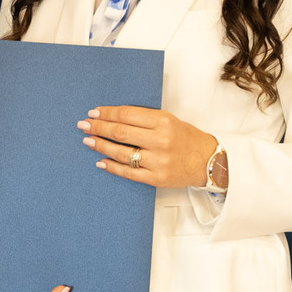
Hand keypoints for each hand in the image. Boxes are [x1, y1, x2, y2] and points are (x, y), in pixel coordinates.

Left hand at [78, 106, 217, 188]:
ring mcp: (158, 161)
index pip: (127, 115)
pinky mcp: (157, 178)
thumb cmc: (186, 139)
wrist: (208, 161)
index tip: (94, 112)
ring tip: (89, 141)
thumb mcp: (169, 120)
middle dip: (98, 127)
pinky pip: (128, 173)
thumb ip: (144, 119)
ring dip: (101, 146)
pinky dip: (112, 167)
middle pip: (121, 132)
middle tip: (84, 124)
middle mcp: (160, 141)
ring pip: (121, 153)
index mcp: (163, 122)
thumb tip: (114, 117)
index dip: (107, 113)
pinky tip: (100, 161)